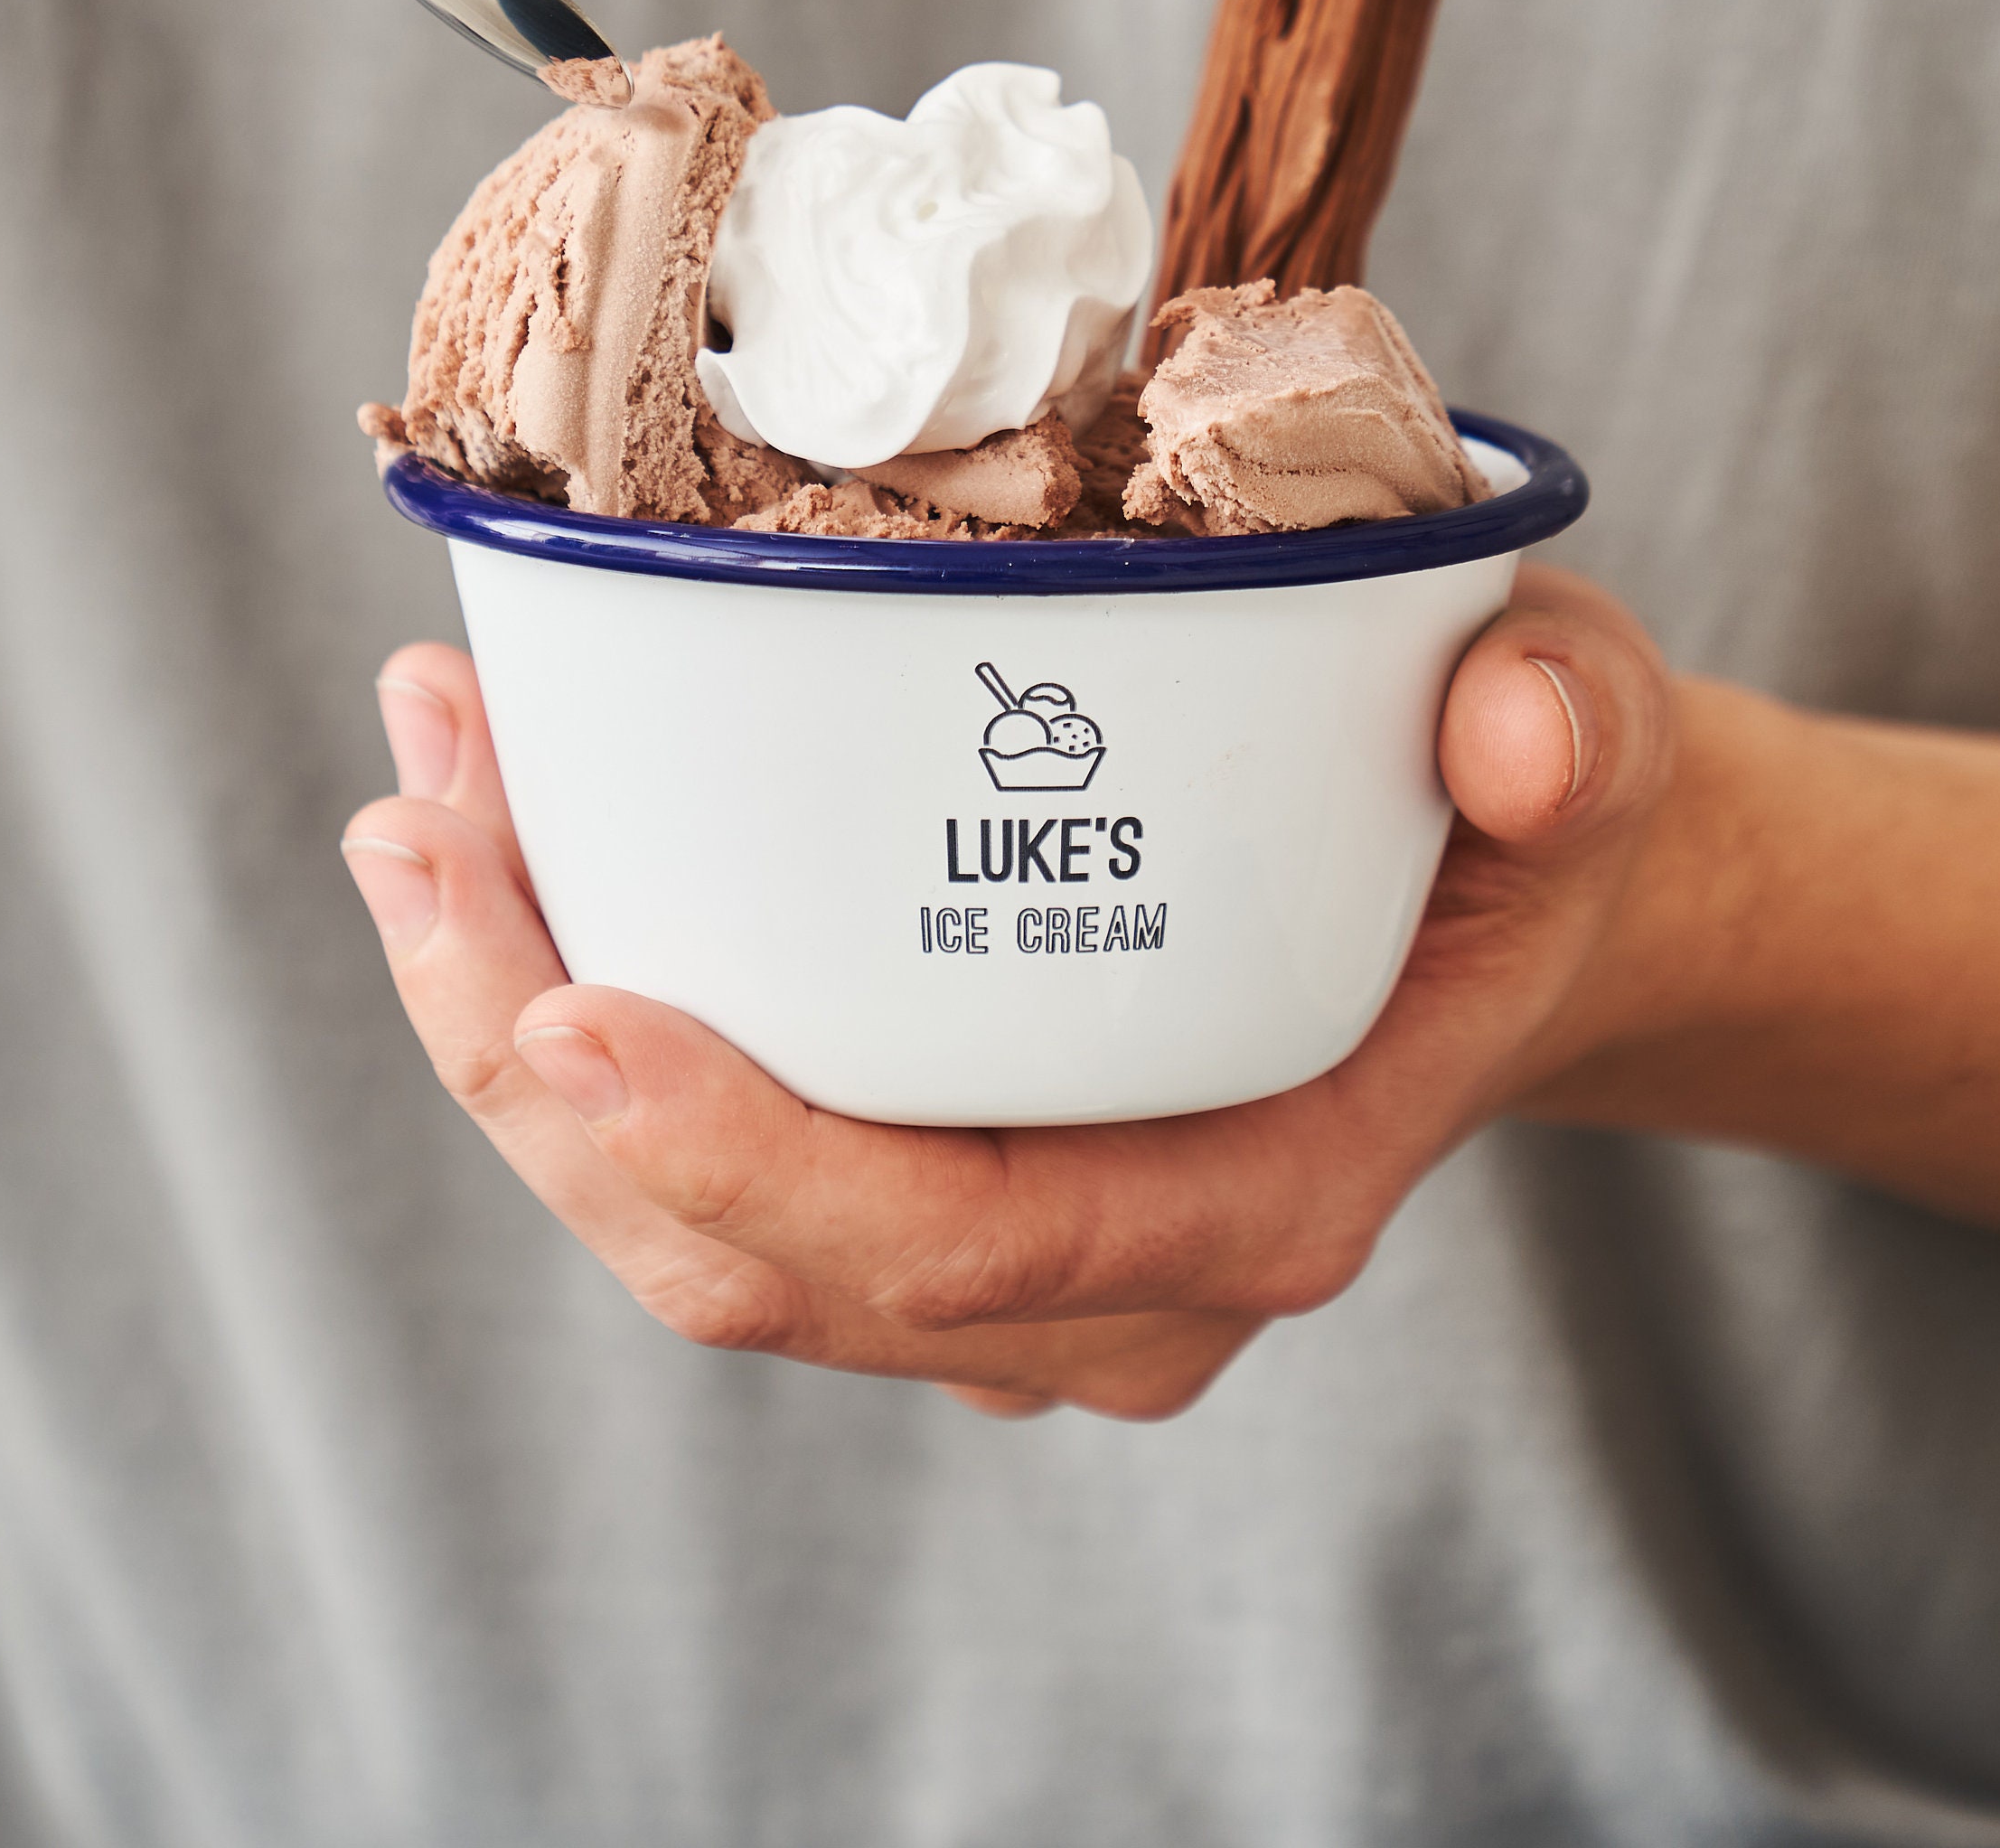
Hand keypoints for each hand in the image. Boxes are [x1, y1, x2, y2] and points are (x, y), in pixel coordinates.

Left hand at [343, 568, 1674, 1420]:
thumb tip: (1508, 721)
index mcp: (1250, 1194)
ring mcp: (996, 1249)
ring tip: (418, 802)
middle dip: (538, 1061)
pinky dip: (572, 1016)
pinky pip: (703, 1154)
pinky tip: (498, 846)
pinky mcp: (924, 1172)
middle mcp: (1100, 1277)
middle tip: (422, 820)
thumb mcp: (1581, 738)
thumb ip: (1566, 734)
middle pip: (749, 1256)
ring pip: (684, 1223)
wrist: (1498, 907)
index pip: (956, 1244)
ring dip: (509, 1026)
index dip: (742, 1156)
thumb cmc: (1511, 828)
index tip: (569, 998)